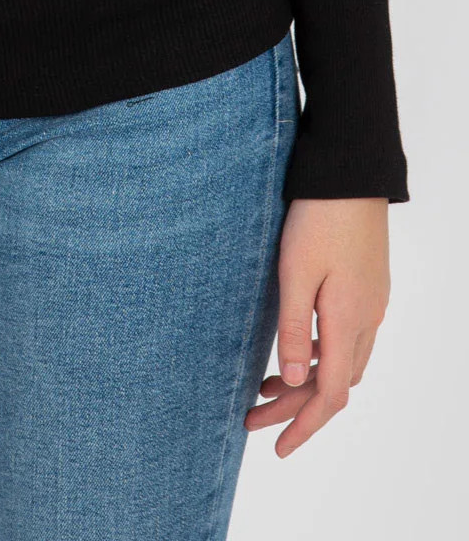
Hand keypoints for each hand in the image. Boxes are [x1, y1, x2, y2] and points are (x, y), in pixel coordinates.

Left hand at [245, 196, 390, 456]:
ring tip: (263, 387)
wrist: (350, 174)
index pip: (329, 394)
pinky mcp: (366, 286)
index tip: (277, 448)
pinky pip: (348, 338)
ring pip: (344, 362)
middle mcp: (368, 318)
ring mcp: (371, 302)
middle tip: (251, 417)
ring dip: (308, 381)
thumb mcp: (295, 271)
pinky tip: (295, 348)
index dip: (304, 426)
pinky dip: (321, 354)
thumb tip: (294, 380)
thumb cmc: (317, 216)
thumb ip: (294, 328)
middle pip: (335, 384)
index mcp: (349, 320)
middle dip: (296, 409)